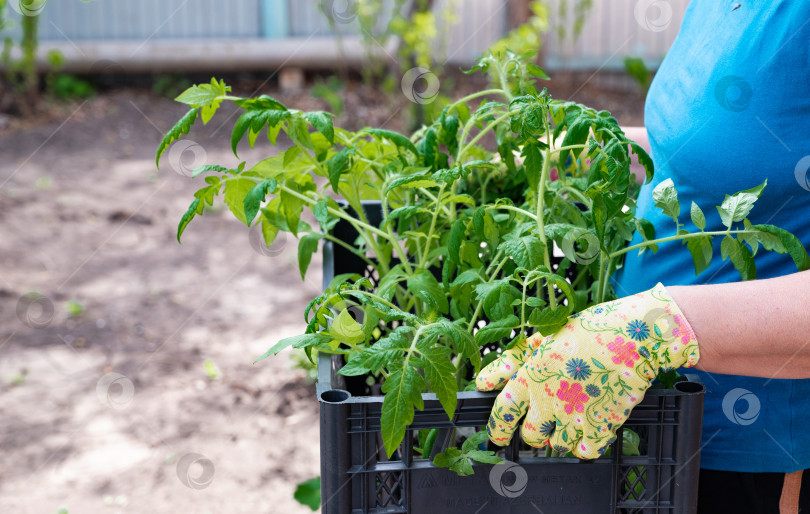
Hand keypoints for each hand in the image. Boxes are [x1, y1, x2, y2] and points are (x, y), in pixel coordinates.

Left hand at [476, 283, 699, 458]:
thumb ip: (514, 361)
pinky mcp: (599, 428)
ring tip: (570, 421)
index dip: (497, 427)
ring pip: (556, 445)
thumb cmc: (590, 329)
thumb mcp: (544, 337)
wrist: (632, 337)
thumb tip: (485, 380)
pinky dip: (585, 446)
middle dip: (533, 434)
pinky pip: (585, 452)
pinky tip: (590, 431)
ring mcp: (573, 417)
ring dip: (560, 438)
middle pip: (530, 435)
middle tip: (542, 426)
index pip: (504, 411)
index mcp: (530, 376)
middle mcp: (547, 401)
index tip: (497, 435)